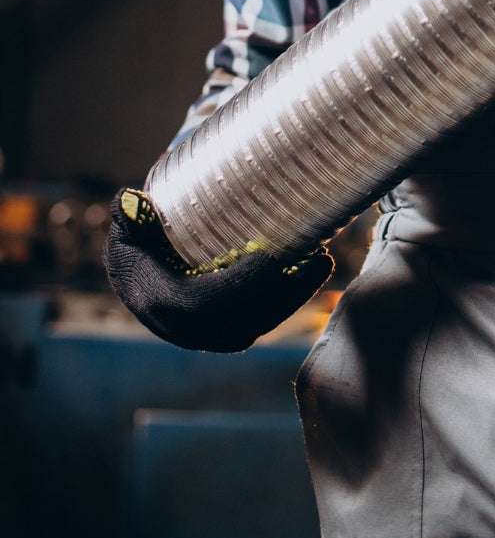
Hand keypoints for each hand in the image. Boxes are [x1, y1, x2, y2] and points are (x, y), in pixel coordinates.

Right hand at [103, 188, 333, 351]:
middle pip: (239, 323)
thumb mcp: (130, 223)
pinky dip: (284, 305)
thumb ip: (130, 212)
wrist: (137, 269)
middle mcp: (180, 329)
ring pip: (254, 328)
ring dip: (292, 301)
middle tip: (319, 260)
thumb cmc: (138, 237)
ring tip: (321, 265)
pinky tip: (307, 276)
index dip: (237, 287)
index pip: (201, 304)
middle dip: (282, 296)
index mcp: (156, 301)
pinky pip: (257, 325)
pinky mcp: (222, 333)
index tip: (272, 260)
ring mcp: (203, 336)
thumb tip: (129, 201)